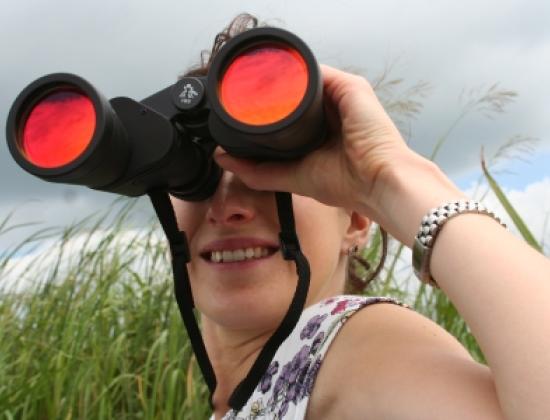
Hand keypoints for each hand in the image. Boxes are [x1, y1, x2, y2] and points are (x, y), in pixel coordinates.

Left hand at [214, 65, 455, 240]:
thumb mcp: (293, 177)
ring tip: (252, 85)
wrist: (379, 181)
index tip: (240, 112)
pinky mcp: (351, 87)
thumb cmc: (346, 184)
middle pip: (293, 94)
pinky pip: (318, 72)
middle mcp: (331, 111)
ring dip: (280, 81)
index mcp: (320, 132)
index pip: (287, 113)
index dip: (265, 112)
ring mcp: (341, 97)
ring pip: (303, 81)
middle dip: (269, 95)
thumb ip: (259, 171)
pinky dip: (298, 73)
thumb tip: (223, 158)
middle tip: (240, 98)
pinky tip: (277, 77)